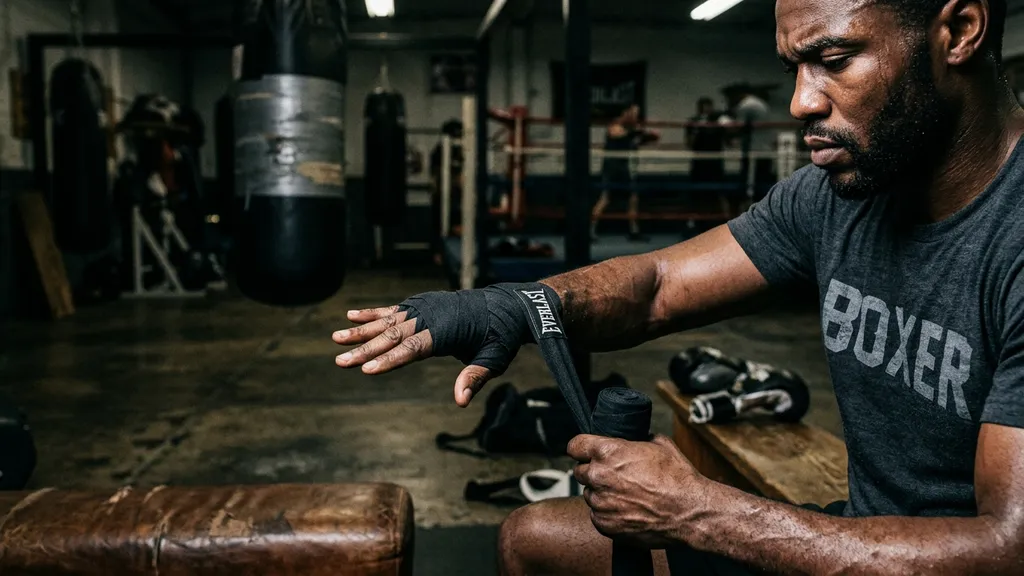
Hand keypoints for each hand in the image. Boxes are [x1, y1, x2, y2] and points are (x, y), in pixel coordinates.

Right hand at [334, 284, 558, 406]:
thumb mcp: (494, 359)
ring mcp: (424, 308)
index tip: (366, 369)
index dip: (389, 360)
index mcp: (446, 331)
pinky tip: (351, 316)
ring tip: (335, 339)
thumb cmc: (501, 336)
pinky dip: (372, 313)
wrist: (507, 305)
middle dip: (365, 350)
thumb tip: (461, 400)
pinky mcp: (422, 304)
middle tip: (340, 362)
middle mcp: (431, 317)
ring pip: (387, 321)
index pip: (412, 348)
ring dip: (360, 331)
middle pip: (392, 336)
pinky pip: (393, 309)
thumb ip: (474, 378)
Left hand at [568, 434, 706, 547]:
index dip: (581, 448)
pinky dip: (607, 513)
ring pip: (589, 494)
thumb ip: (637, 439)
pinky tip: (627, 510)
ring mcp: (600, 503)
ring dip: (601, 493)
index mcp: (608, 452)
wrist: (689, 512)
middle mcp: (599, 477)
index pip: (574, 446)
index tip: (585, 452)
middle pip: (579, 471)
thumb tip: (633, 438)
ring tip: (625, 495)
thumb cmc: (677, 478)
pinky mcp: (604, 525)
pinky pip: (597, 515)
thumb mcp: (659, 444)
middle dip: (593, 471)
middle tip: (613, 476)